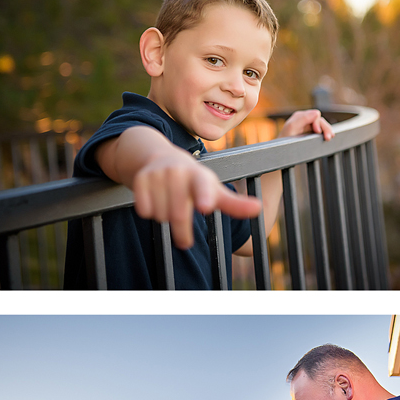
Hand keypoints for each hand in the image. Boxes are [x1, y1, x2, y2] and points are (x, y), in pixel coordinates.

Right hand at [128, 151, 261, 249]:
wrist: (161, 158)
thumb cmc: (193, 181)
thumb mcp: (214, 190)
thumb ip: (234, 203)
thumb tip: (258, 209)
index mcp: (200, 176)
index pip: (203, 187)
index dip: (204, 196)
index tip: (206, 206)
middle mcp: (179, 171)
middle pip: (178, 214)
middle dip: (181, 232)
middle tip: (185, 242)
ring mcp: (159, 173)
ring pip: (160, 214)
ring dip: (165, 219)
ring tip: (170, 207)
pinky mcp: (141, 178)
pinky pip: (144, 209)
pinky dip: (150, 212)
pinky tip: (155, 201)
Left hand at [280, 108, 335, 143]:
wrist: (279, 151)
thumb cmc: (283, 140)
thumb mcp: (292, 128)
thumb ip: (303, 119)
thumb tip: (316, 113)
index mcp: (300, 116)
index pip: (315, 115)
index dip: (318, 123)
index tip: (318, 132)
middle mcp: (304, 119)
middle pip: (320, 120)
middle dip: (325, 128)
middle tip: (328, 137)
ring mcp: (308, 126)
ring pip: (322, 125)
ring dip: (327, 131)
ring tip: (329, 138)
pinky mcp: (310, 132)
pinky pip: (321, 130)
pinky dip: (325, 133)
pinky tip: (328, 137)